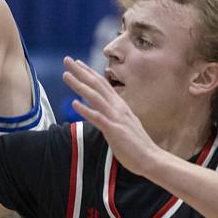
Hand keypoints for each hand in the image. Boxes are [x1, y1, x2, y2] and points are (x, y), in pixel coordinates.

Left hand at [62, 56, 159, 175]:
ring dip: (79, 85)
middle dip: (81, 71)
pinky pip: (98, 118)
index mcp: (120, 105)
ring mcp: (116, 117)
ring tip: (66, 75)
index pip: (102, 84)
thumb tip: (103, 112)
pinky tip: (74, 103)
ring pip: (95, 97)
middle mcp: (118, 107)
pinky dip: (86, 110)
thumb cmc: (136, 145)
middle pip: (96, 85)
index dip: (89, 72)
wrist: (151, 158)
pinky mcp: (114, 130)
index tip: (77, 63)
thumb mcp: (124, 124)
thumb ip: (114, 116)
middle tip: (67, 59)